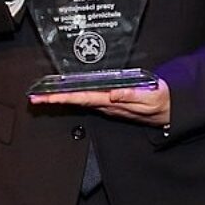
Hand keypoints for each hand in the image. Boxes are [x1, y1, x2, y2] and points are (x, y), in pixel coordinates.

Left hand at [28, 78, 170, 125]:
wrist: (170, 110)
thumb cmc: (161, 101)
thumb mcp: (151, 96)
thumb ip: (132, 95)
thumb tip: (113, 94)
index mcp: (112, 101)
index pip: (83, 98)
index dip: (63, 97)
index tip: (46, 98)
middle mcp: (107, 103)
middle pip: (76, 100)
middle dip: (55, 99)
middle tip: (34, 98)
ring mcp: (108, 104)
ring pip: (80, 100)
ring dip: (61, 98)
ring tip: (44, 96)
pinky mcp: (111, 101)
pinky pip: (88, 98)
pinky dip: (74, 96)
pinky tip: (66, 94)